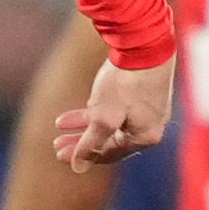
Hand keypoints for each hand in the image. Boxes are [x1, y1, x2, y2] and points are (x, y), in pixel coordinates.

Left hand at [52, 54, 173, 172]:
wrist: (144, 41)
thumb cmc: (125, 82)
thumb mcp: (103, 117)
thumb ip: (90, 144)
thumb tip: (78, 168)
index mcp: (145, 136)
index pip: (109, 154)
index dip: (83, 156)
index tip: (59, 155)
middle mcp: (151, 125)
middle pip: (109, 140)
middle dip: (80, 142)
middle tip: (57, 145)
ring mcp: (149, 107)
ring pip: (111, 123)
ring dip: (84, 125)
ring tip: (61, 125)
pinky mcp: (144, 90)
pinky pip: (116, 107)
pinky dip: (96, 109)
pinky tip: (79, 109)